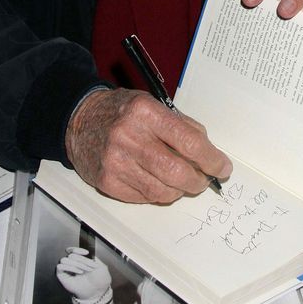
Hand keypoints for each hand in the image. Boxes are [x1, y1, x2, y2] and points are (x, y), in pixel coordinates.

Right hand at [56, 247, 110, 298]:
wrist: (97, 292)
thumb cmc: (99, 280)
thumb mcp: (100, 265)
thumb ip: (92, 257)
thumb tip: (84, 251)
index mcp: (80, 260)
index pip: (72, 250)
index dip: (77, 249)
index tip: (86, 253)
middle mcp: (72, 264)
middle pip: (71, 255)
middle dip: (82, 260)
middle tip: (90, 268)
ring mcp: (66, 270)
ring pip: (65, 259)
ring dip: (76, 264)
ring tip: (84, 271)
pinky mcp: (62, 276)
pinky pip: (60, 267)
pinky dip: (69, 267)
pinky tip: (79, 272)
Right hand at [65, 88, 231, 203]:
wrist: (80, 119)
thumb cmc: (123, 111)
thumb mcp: (153, 105)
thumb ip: (183, 126)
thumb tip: (209, 153)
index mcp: (146, 113)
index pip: (188, 142)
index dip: (211, 159)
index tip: (222, 167)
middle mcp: (129, 137)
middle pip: (177, 172)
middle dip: (198, 180)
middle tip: (203, 179)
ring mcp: (116, 161)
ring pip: (162, 190)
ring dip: (179, 190)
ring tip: (181, 181)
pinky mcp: (106, 181)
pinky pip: (144, 198)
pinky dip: (157, 193)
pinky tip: (157, 181)